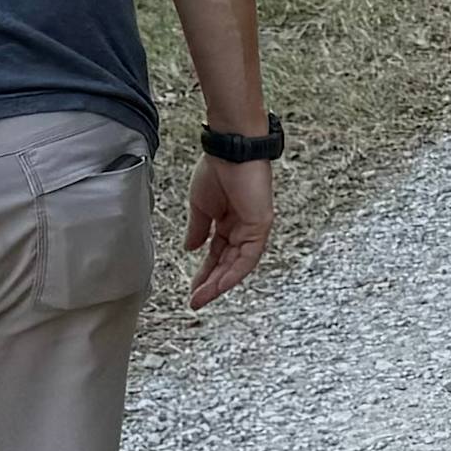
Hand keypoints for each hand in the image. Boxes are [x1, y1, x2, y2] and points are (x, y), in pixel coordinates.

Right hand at [182, 157, 274, 311]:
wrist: (229, 150)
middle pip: (227, 264)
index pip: (217, 255)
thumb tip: (190, 248)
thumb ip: (198, 230)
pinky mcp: (260, 226)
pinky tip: (219, 284)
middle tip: (196, 300)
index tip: (192, 289)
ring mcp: (253, 229)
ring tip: (202, 297)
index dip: (205, 273)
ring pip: (238, 265)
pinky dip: (233, 272)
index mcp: (229, 222)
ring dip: (220, 283)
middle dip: (211, 283)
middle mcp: (243, 229)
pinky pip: (248, 257)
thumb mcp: (200, 206)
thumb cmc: (217, 169)